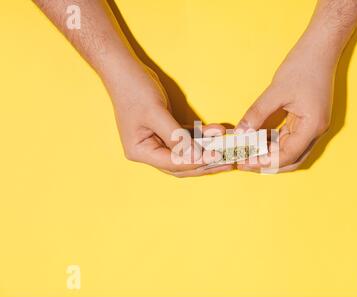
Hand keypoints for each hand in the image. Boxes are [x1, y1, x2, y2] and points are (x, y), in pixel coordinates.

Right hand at [103, 63, 231, 176]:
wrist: (126, 70)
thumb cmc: (135, 91)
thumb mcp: (157, 114)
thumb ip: (177, 137)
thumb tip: (197, 157)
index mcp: (140, 151)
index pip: (173, 164)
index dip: (196, 162)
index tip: (217, 157)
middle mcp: (148, 150)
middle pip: (181, 164)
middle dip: (205, 162)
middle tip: (228, 161)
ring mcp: (157, 141)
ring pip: (186, 152)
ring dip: (206, 148)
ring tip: (227, 147)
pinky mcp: (165, 130)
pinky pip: (186, 137)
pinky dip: (201, 135)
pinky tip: (216, 131)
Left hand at [236, 36, 334, 172]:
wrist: (320, 48)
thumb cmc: (302, 66)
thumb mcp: (275, 92)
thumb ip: (256, 114)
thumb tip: (240, 133)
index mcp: (312, 127)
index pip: (287, 156)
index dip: (264, 162)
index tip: (244, 162)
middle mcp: (316, 131)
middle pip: (291, 159)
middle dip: (268, 164)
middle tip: (245, 162)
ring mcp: (313, 126)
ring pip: (290, 150)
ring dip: (270, 154)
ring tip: (248, 152)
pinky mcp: (307, 120)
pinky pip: (290, 138)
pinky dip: (274, 142)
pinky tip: (257, 140)